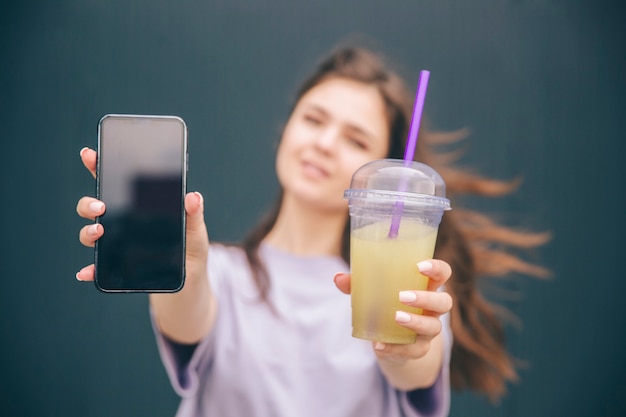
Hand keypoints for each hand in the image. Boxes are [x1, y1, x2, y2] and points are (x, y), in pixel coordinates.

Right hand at [75, 147, 209, 282]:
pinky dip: (90, 270)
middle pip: (93, 207)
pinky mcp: (117, 269)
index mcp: (138, 207)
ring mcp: (117, 245)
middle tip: (101, 206)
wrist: (189, 279)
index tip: (90, 154)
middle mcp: (122, 223)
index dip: (99, 167)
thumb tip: (193, 196)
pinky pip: (97, 269)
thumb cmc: (190, 248)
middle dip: (88, 203)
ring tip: (99, 231)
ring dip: (88, 232)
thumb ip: (193, 213)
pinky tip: (85, 272)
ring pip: (90, 234)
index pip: (114, 184)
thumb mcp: (195, 229)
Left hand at [333, 259, 452, 361]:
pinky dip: (396, 348)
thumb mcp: (372, 294)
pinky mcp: (418, 349)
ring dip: (415, 322)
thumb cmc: (384, 307)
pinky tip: (380, 345)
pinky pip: (414, 351)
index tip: (420, 266)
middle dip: (426, 298)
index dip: (436, 268)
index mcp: (425, 287)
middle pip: (444, 301)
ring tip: (396, 317)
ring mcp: (428, 330)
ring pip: (434, 327)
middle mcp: (432, 309)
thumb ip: (356, 285)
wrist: (390, 342)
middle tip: (402, 296)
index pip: (442, 273)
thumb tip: (338, 277)